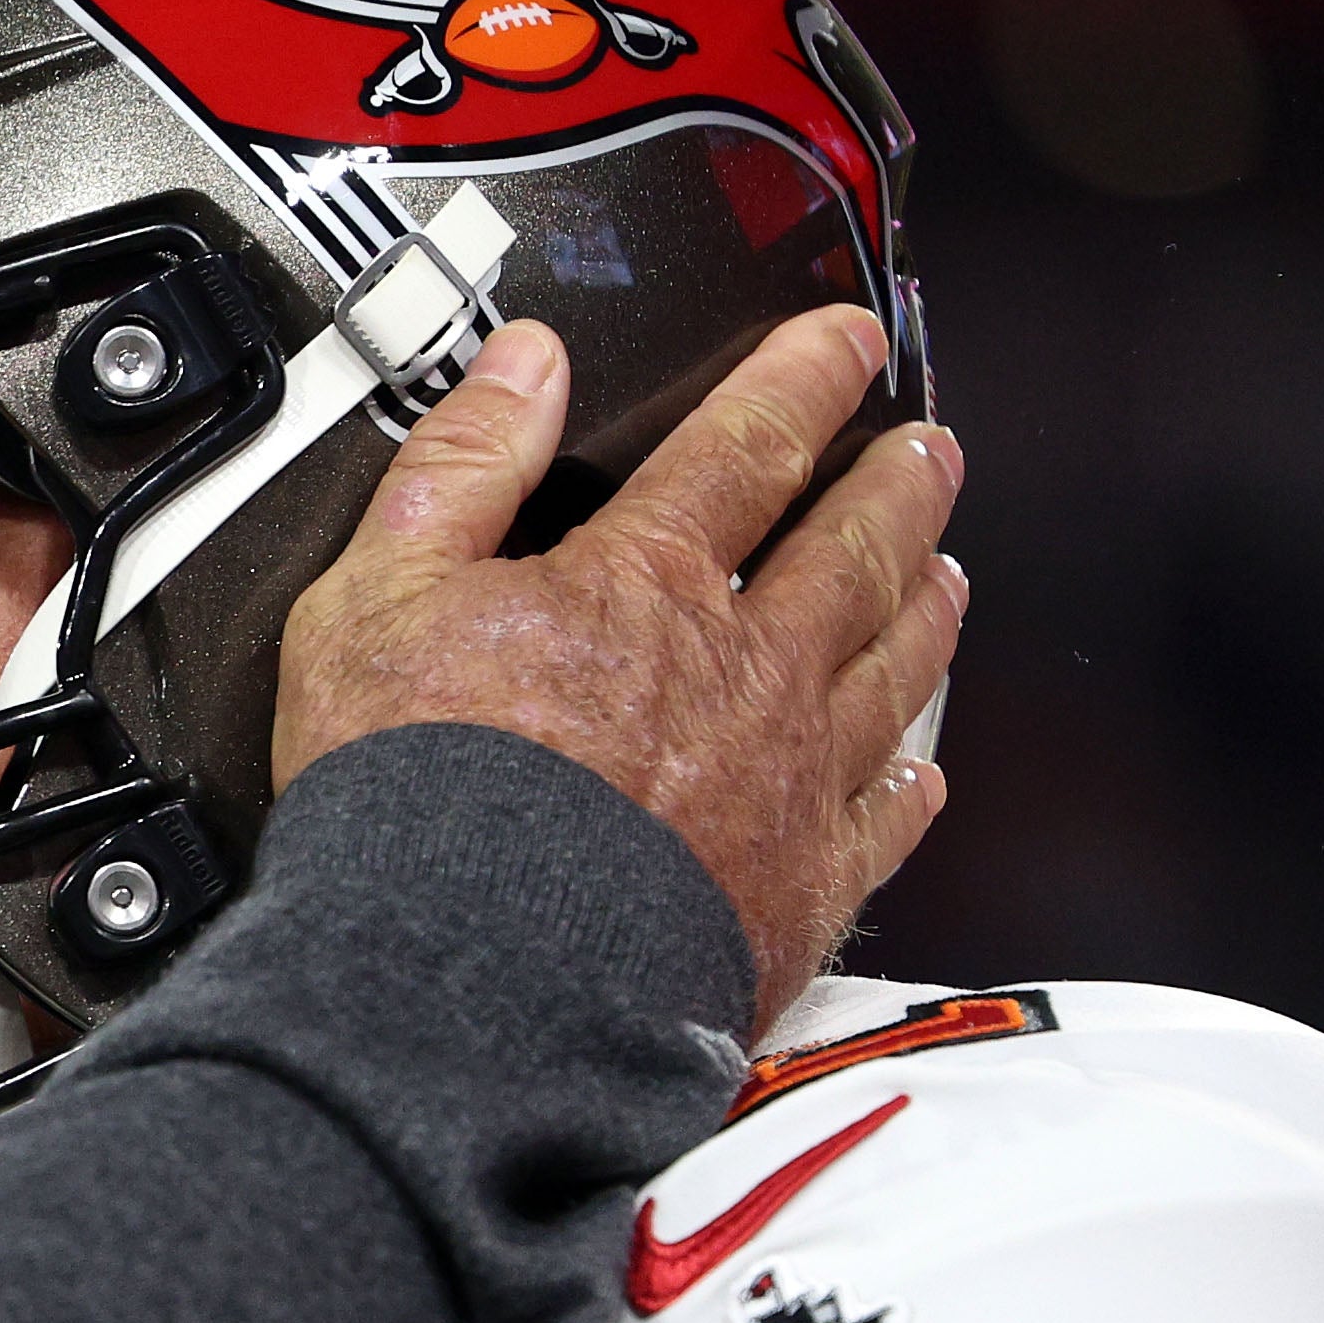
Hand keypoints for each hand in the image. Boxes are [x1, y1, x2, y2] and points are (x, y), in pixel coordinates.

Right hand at [269, 306, 966, 1039]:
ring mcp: (785, 780)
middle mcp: (743, 670)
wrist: (469, 977)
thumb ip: (459, 468)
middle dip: (897, 489)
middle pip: (851, 552)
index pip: (746, 448)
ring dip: (924, 614)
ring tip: (944, 576)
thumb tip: (522, 368)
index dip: (804, 380)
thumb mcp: (378, 597)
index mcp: (645, 586)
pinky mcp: (796, 888)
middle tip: (929, 453)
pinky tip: (920, 775)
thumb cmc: (416, 801)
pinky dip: (909, 789)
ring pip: (890, 671)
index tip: (847, 345)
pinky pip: (881, 824)